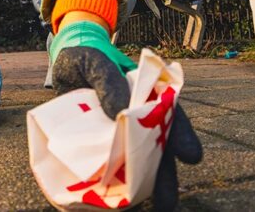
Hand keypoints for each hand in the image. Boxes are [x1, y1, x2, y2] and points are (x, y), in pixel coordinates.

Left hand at [50, 21, 201, 209]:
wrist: (64, 64)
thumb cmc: (87, 57)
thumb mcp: (95, 61)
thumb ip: (108, 81)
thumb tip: (119, 111)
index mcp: (147, 93)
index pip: (170, 115)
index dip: (181, 135)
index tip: (190, 156)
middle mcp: (139, 116)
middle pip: (157, 147)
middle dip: (164, 175)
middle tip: (168, 203)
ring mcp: (120, 132)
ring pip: (137, 162)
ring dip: (143, 186)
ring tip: (152, 209)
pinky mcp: (101, 144)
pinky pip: (111, 166)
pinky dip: (116, 183)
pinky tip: (119, 202)